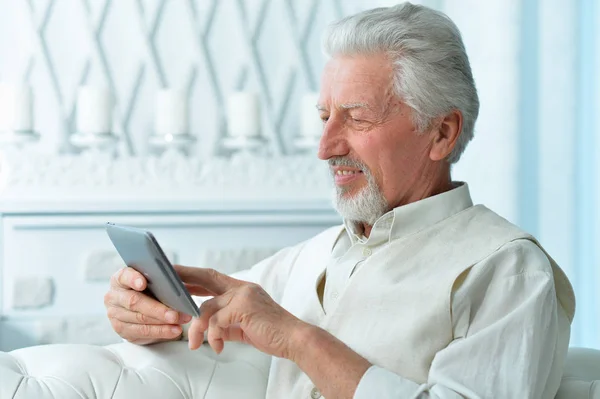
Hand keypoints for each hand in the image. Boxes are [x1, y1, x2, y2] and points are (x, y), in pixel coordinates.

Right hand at [104, 267, 192, 344]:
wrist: (143, 307)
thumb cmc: (151, 289)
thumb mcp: (155, 280)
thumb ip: (161, 278)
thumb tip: (175, 280)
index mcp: (120, 279)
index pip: (124, 276)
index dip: (133, 279)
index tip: (143, 283)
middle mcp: (114, 296)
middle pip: (134, 302)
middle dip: (157, 309)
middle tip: (175, 313)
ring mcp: (115, 315)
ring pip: (140, 319)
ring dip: (163, 322)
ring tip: (180, 321)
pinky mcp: (122, 330)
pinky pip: (142, 332)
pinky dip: (161, 331)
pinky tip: (174, 330)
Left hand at [175, 266, 307, 358]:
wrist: (294, 339)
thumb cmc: (271, 334)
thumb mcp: (243, 327)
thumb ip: (225, 323)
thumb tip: (208, 330)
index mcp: (242, 289)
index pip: (212, 277)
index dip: (193, 276)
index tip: (176, 276)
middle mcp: (242, 287)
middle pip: (207, 277)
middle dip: (184, 278)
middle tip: (165, 284)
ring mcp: (243, 295)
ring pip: (206, 307)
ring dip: (197, 328)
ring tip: (195, 343)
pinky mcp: (244, 308)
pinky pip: (216, 322)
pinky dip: (213, 337)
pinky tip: (218, 348)